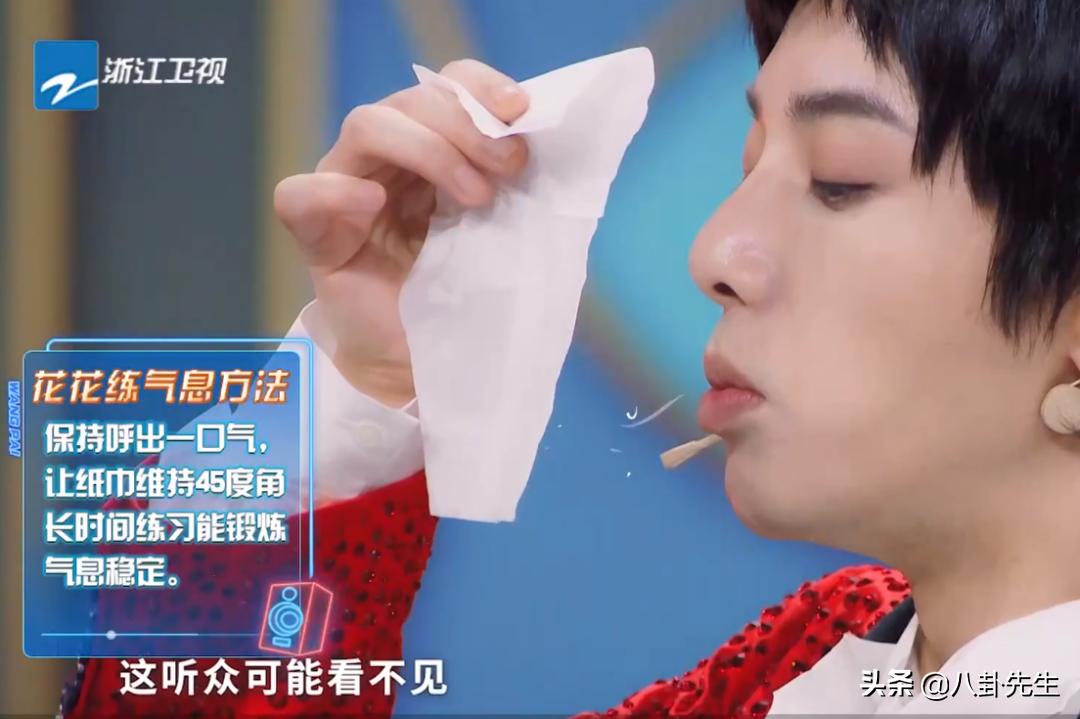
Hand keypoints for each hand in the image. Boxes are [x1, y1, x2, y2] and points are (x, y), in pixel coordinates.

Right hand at [273, 60, 529, 406]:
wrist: (427, 364)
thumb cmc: (466, 296)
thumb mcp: (504, 230)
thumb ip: (512, 183)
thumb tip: (541, 136)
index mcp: (433, 147)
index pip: (448, 87)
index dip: (482, 87)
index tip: (522, 111)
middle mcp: (386, 158)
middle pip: (410, 100)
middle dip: (466, 125)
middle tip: (509, 165)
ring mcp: (345, 188)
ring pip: (367, 125)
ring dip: (428, 150)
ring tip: (473, 198)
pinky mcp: (317, 235)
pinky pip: (300, 195)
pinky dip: (337, 193)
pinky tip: (372, 208)